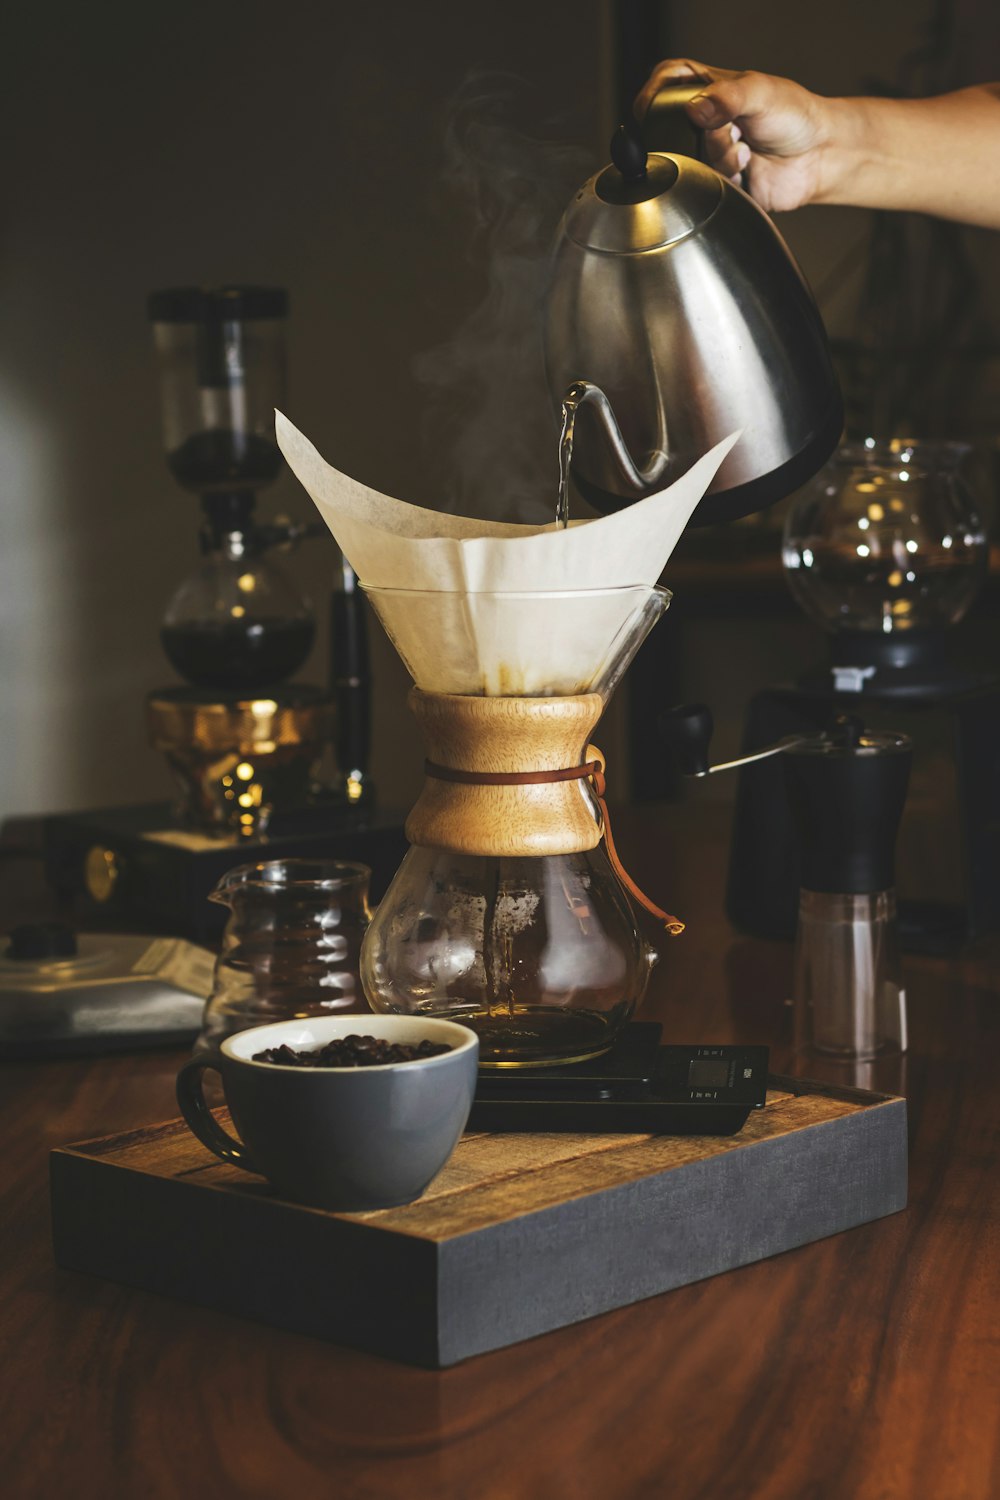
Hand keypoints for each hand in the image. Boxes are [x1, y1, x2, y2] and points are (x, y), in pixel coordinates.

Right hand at [634, 59, 835, 212]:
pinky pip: (706, 186)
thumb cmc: (796, 116)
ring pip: (691, 160)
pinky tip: (747, 168)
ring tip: (745, 151)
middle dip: (704, 134)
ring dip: (720, 157)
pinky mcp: (719, 181)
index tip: (652, 107)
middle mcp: (707, 121)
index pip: (669, 81)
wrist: (818, 157)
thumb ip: (727, 97)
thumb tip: (696, 108)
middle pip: (675, 129)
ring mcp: (711, 151)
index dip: (655, 92)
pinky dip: (727, 178)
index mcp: (710, 90)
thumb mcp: (761, 92)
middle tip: (730, 129)